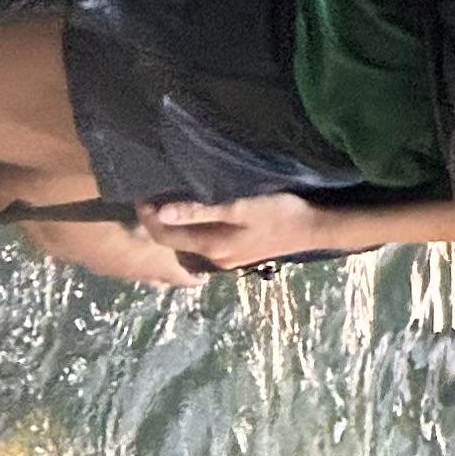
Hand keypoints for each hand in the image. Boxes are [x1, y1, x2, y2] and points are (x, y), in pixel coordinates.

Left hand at [136, 194, 337, 271]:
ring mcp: (227, 259)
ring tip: (167, 203)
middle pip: (176, 243)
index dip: (149, 218)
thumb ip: (199, 211)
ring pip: (190, 244)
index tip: (141, 196)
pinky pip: (204, 243)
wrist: (314, 228)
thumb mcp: (238, 208)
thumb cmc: (279, 213)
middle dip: (158, 224)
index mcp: (212, 247)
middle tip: (149, 197)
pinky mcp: (238, 253)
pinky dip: (192, 230)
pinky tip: (194, 216)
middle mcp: (215, 259)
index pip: (166, 236)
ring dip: (175, 227)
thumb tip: (161, 212)